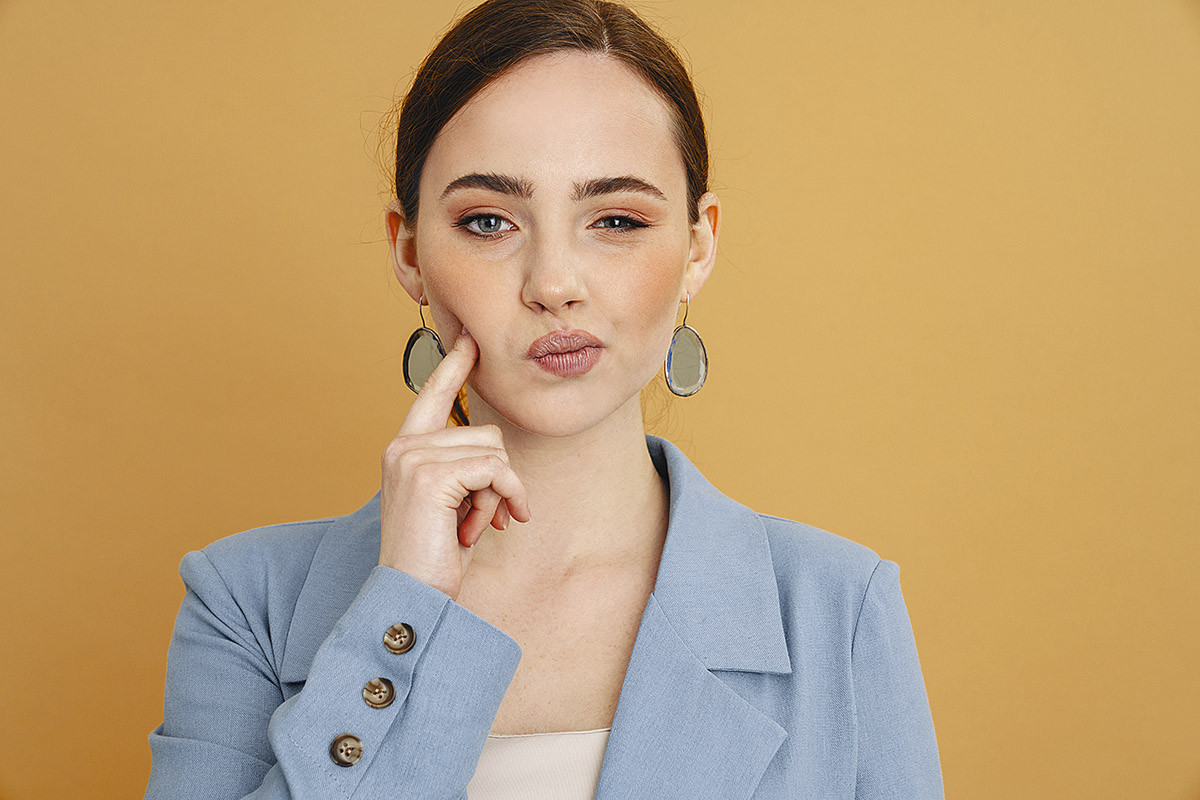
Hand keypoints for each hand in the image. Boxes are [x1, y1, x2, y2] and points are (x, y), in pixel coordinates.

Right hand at [378, 329, 531, 599]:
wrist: (412, 596)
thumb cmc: (434, 555)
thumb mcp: (451, 504)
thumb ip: (463, 470)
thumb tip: (495, 450)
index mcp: (404, 450)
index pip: (433, 394)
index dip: (454, 366)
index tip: (470, 340)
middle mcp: (403, 446)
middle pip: (486, 433)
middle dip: (497, 479)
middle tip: (480, 519)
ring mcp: (413, 458)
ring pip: (494, 452)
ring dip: (499, 494)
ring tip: (473, 526)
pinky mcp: (431, 475)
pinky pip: (495, 470)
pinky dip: (504, 497)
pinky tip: (488, 527)